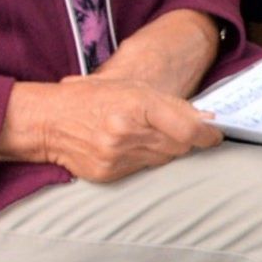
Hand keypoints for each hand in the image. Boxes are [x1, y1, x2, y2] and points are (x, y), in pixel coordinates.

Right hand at [0, 75, 218, 182]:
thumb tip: (205, 120)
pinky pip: (141, 170)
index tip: (215, 135)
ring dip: (163, 149)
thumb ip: (170, 104)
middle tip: (184, 132)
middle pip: (179, 146)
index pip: (189, 129)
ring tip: (146, 135)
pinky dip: (142, 159)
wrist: (46, 121)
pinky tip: (128, 147)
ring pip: (162, 159)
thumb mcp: (132, 87)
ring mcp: (117, 156)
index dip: (208, 134)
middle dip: (186, 140)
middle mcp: (127, 132)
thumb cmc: (92, 98)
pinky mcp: (108, 173)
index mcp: (137, 104)